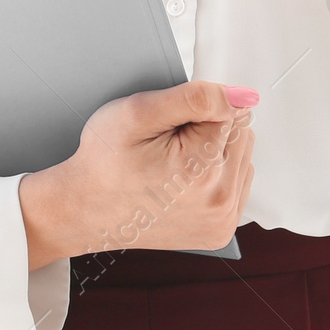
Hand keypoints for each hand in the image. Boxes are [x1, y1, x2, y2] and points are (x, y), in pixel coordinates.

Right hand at [19, 80, 256, 267]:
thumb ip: (197, 98)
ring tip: (173, 166)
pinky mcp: (219, 232)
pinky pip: (236, 184)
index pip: (230, 112)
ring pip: (240, 157)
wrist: (84, 210)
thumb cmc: (103, 163)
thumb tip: (245, 97)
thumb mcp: (138, 112)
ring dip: (214, 154)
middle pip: (241, 135)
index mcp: (203, 169)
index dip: (195, 112)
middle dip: (209, 131)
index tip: (168, 129)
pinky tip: (183, 182)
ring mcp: (221, 220)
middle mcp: (220, 200)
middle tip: (167, 147)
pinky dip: (215, 176)